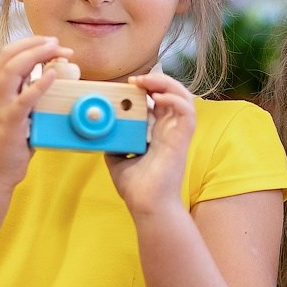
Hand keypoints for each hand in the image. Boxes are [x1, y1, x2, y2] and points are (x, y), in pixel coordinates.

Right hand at [0, 35, 72, 190]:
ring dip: (34, 56)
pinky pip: (23, 100)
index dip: (29, 43)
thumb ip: (27, 93)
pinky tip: (52, 76)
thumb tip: (51, 76)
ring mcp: (0, 108)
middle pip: (9, 56)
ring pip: (11, 72)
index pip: (9, 54)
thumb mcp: (18, 111)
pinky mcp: (9, 124)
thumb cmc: (10, 141)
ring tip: (55, 49)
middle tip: (57, 41)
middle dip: (34, 44)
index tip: (51, 41)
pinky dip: (38, 85)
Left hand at [105, 71, 195, 215]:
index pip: (159, 100)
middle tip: (136, 80)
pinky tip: (158, 97)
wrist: (147, 206)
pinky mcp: (182, 140)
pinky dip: (175, 99)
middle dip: (156, 80)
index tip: (128, 84)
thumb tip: (99, 131)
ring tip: (148, 82)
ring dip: (167, 84)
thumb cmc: (137, 188)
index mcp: (157, 133)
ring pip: (184, 97)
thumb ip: (113, 142)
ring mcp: (177, 134)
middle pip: (172, 93)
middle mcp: (169, 130)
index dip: (148, 87)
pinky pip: (187, 112)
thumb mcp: (116, 159)